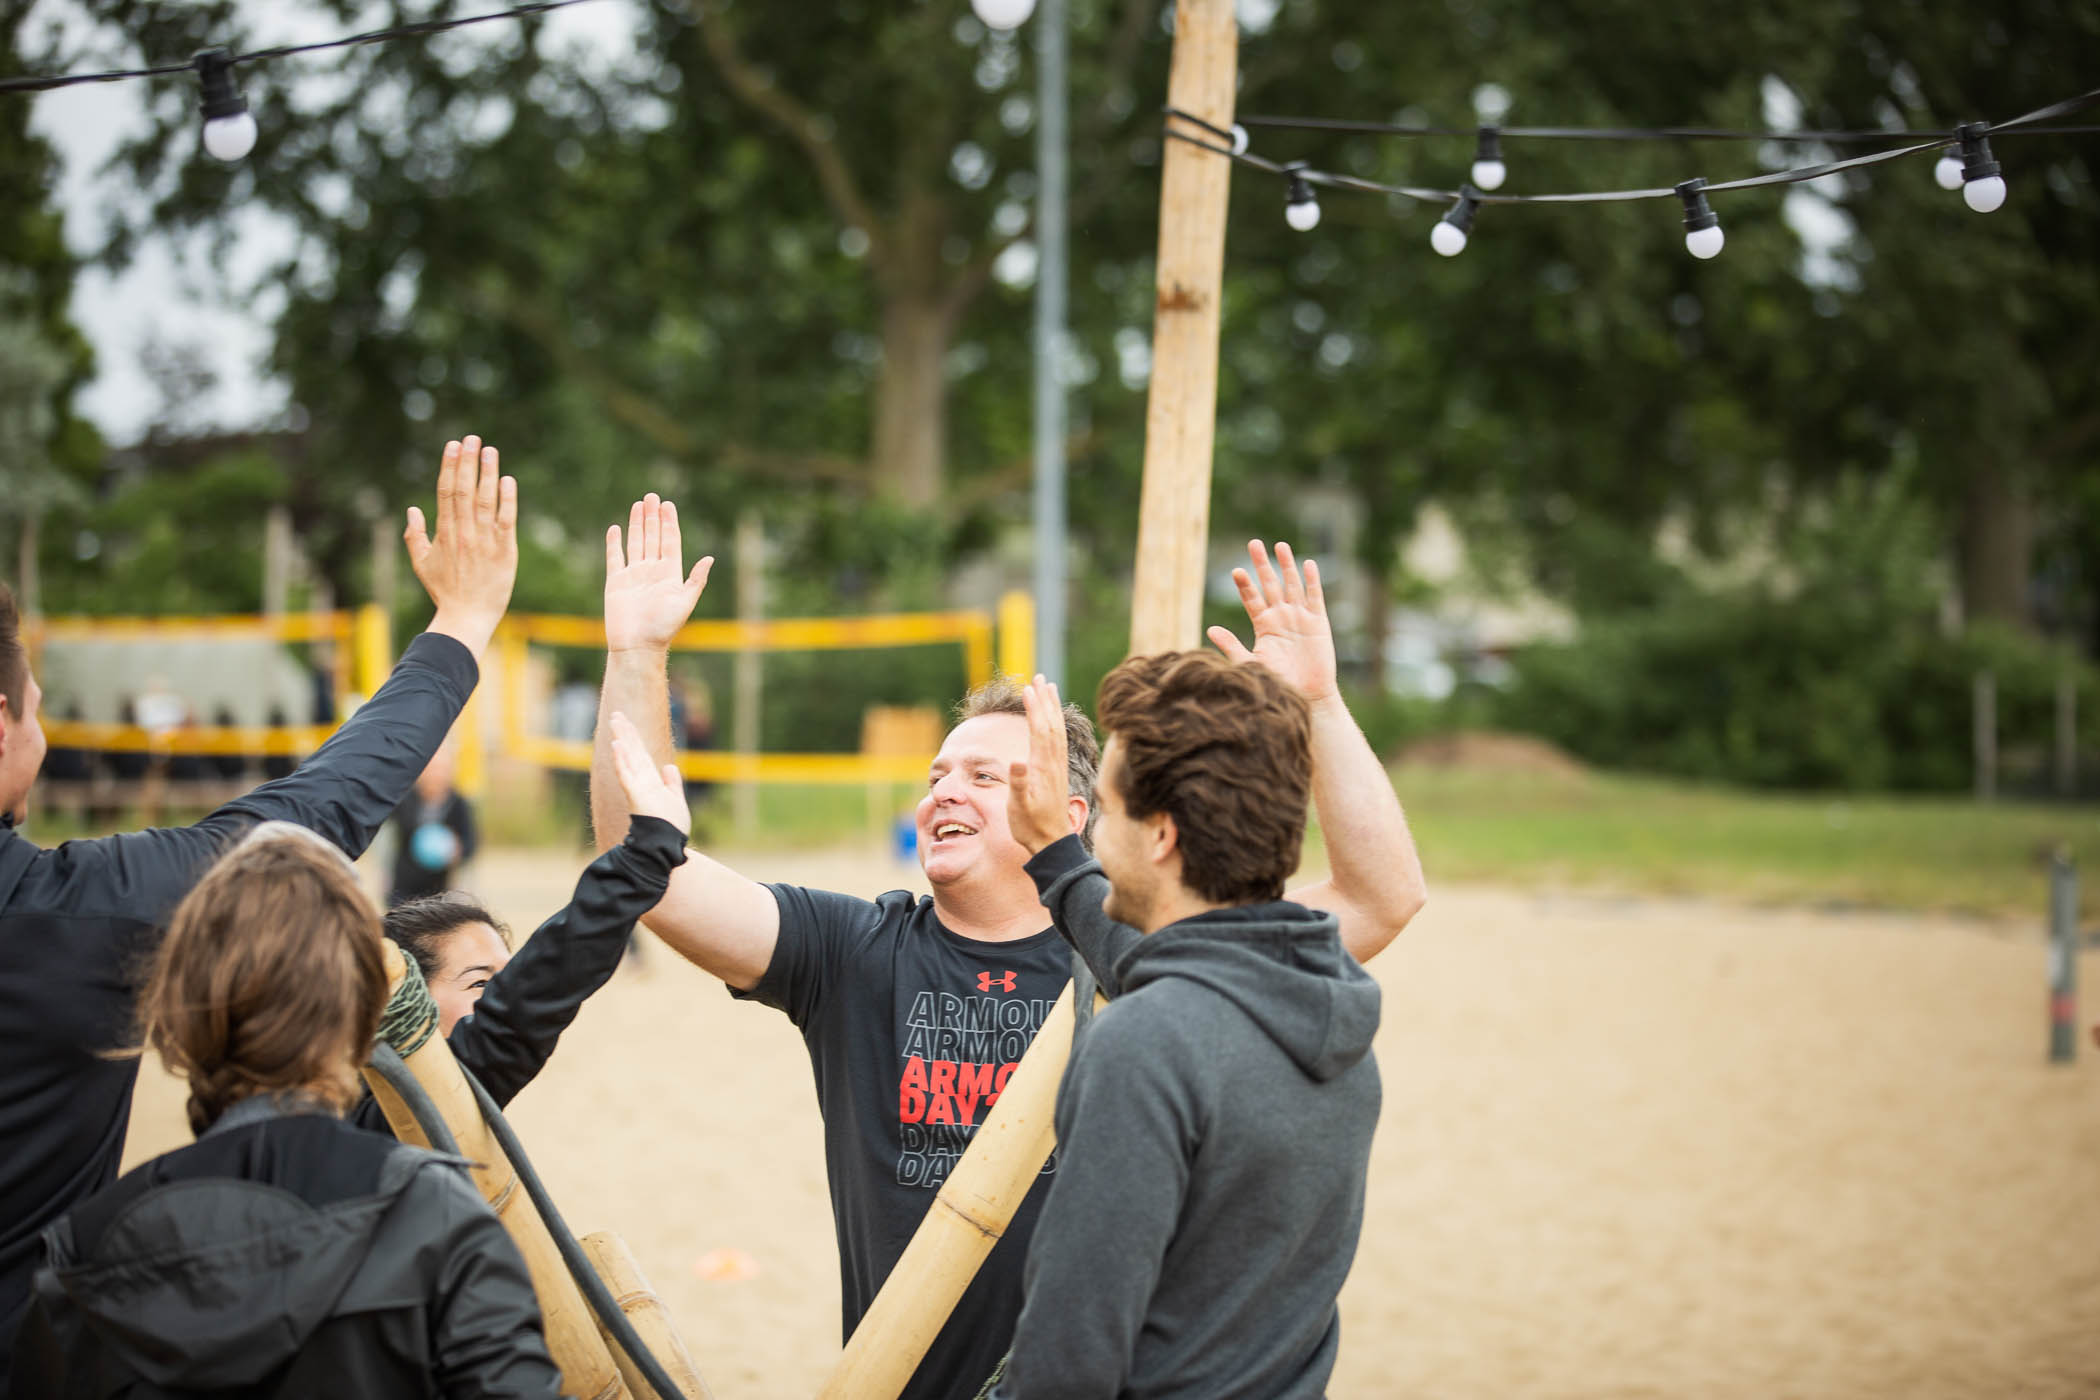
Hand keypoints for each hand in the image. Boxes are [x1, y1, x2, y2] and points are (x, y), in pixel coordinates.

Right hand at [407, 435, 517, 658]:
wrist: (467, 616)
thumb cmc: (445, 591)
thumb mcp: (421, 563)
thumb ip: (414, 536)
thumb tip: (412, 510)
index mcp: (445, 532)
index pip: (447, 492)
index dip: (450, 466)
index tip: (453, 445)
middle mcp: (464, 532)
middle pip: (465, 490)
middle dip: (468, 462)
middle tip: (472, 438)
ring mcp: (485, 540)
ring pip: (486, 500)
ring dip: (488, 473)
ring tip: (490, 450)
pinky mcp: (505, 550)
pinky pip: (507, 520)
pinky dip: (508, 500)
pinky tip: (508, 480)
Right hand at [605, 494, 712, 653]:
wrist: (638, 645)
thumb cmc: (663, 627)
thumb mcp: (685, 602)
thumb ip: (696, 579)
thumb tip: (709, 558)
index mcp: (670, 574)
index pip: (670, 541)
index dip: (669, 523)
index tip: (668, 504)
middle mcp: (652, 571)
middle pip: (653, 537)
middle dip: (653, 517)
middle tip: (652, 496)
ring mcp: (633, 575)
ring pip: (636, 543)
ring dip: (637, 524)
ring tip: (639, 504)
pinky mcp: (616, 582)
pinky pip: (615, 558)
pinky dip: (614, 543)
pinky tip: (615, 528)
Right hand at [607, 710, 691, 837]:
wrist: (667, 846)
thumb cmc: (671, 827)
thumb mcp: (676, 800)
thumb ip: (672, 783)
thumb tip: (669, 766)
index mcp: (651, 781)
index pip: (641, 754)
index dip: (634, 738)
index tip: (626, 722)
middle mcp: (642, 781)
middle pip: (633, 751)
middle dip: (625, 732)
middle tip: (615, 714)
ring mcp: (637, 788)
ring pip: (628, 758)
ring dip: (621, 740)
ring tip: (614, 722)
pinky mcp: (635, 796)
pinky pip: (626, 775)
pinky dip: (621, 760)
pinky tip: (616, 746)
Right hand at [1007, 676, 1075, 856]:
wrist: (1052, 843)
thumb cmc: (1031, 826)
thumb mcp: (1019, 807)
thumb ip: (1018, 783)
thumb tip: (1018, 760)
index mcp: (1042, 768)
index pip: (1039, 731)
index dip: (1035, 708)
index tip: (1029, 688)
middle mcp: (1053, 764)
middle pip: (1051, 724)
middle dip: (1045, 700)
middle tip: (1040, 677)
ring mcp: (1057, 767)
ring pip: (1057, 730)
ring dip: (1052, 708)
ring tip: (1049, 688)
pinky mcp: (1058, 772)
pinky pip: (1059, 741)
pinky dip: (1056, 724)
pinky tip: (1054, 719)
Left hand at [1206, 540, 1337, 703]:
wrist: (1305, 696)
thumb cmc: (1277, 683)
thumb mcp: (1250, 663)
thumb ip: (1231, 645)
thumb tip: (1210, 629)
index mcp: (1263, 625)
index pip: (1252, 599)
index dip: (1245, 585)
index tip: (1236, 570)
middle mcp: (1281, 617)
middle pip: (1270, 584)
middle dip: (1262, 564)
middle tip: (1253, 543)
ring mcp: (1300, 617)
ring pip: (1292, 585)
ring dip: (1286, 565)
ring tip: (1279, 545)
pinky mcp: (1319, 622)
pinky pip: (1315, 597)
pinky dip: (1312, 580)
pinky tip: (1308, 563)